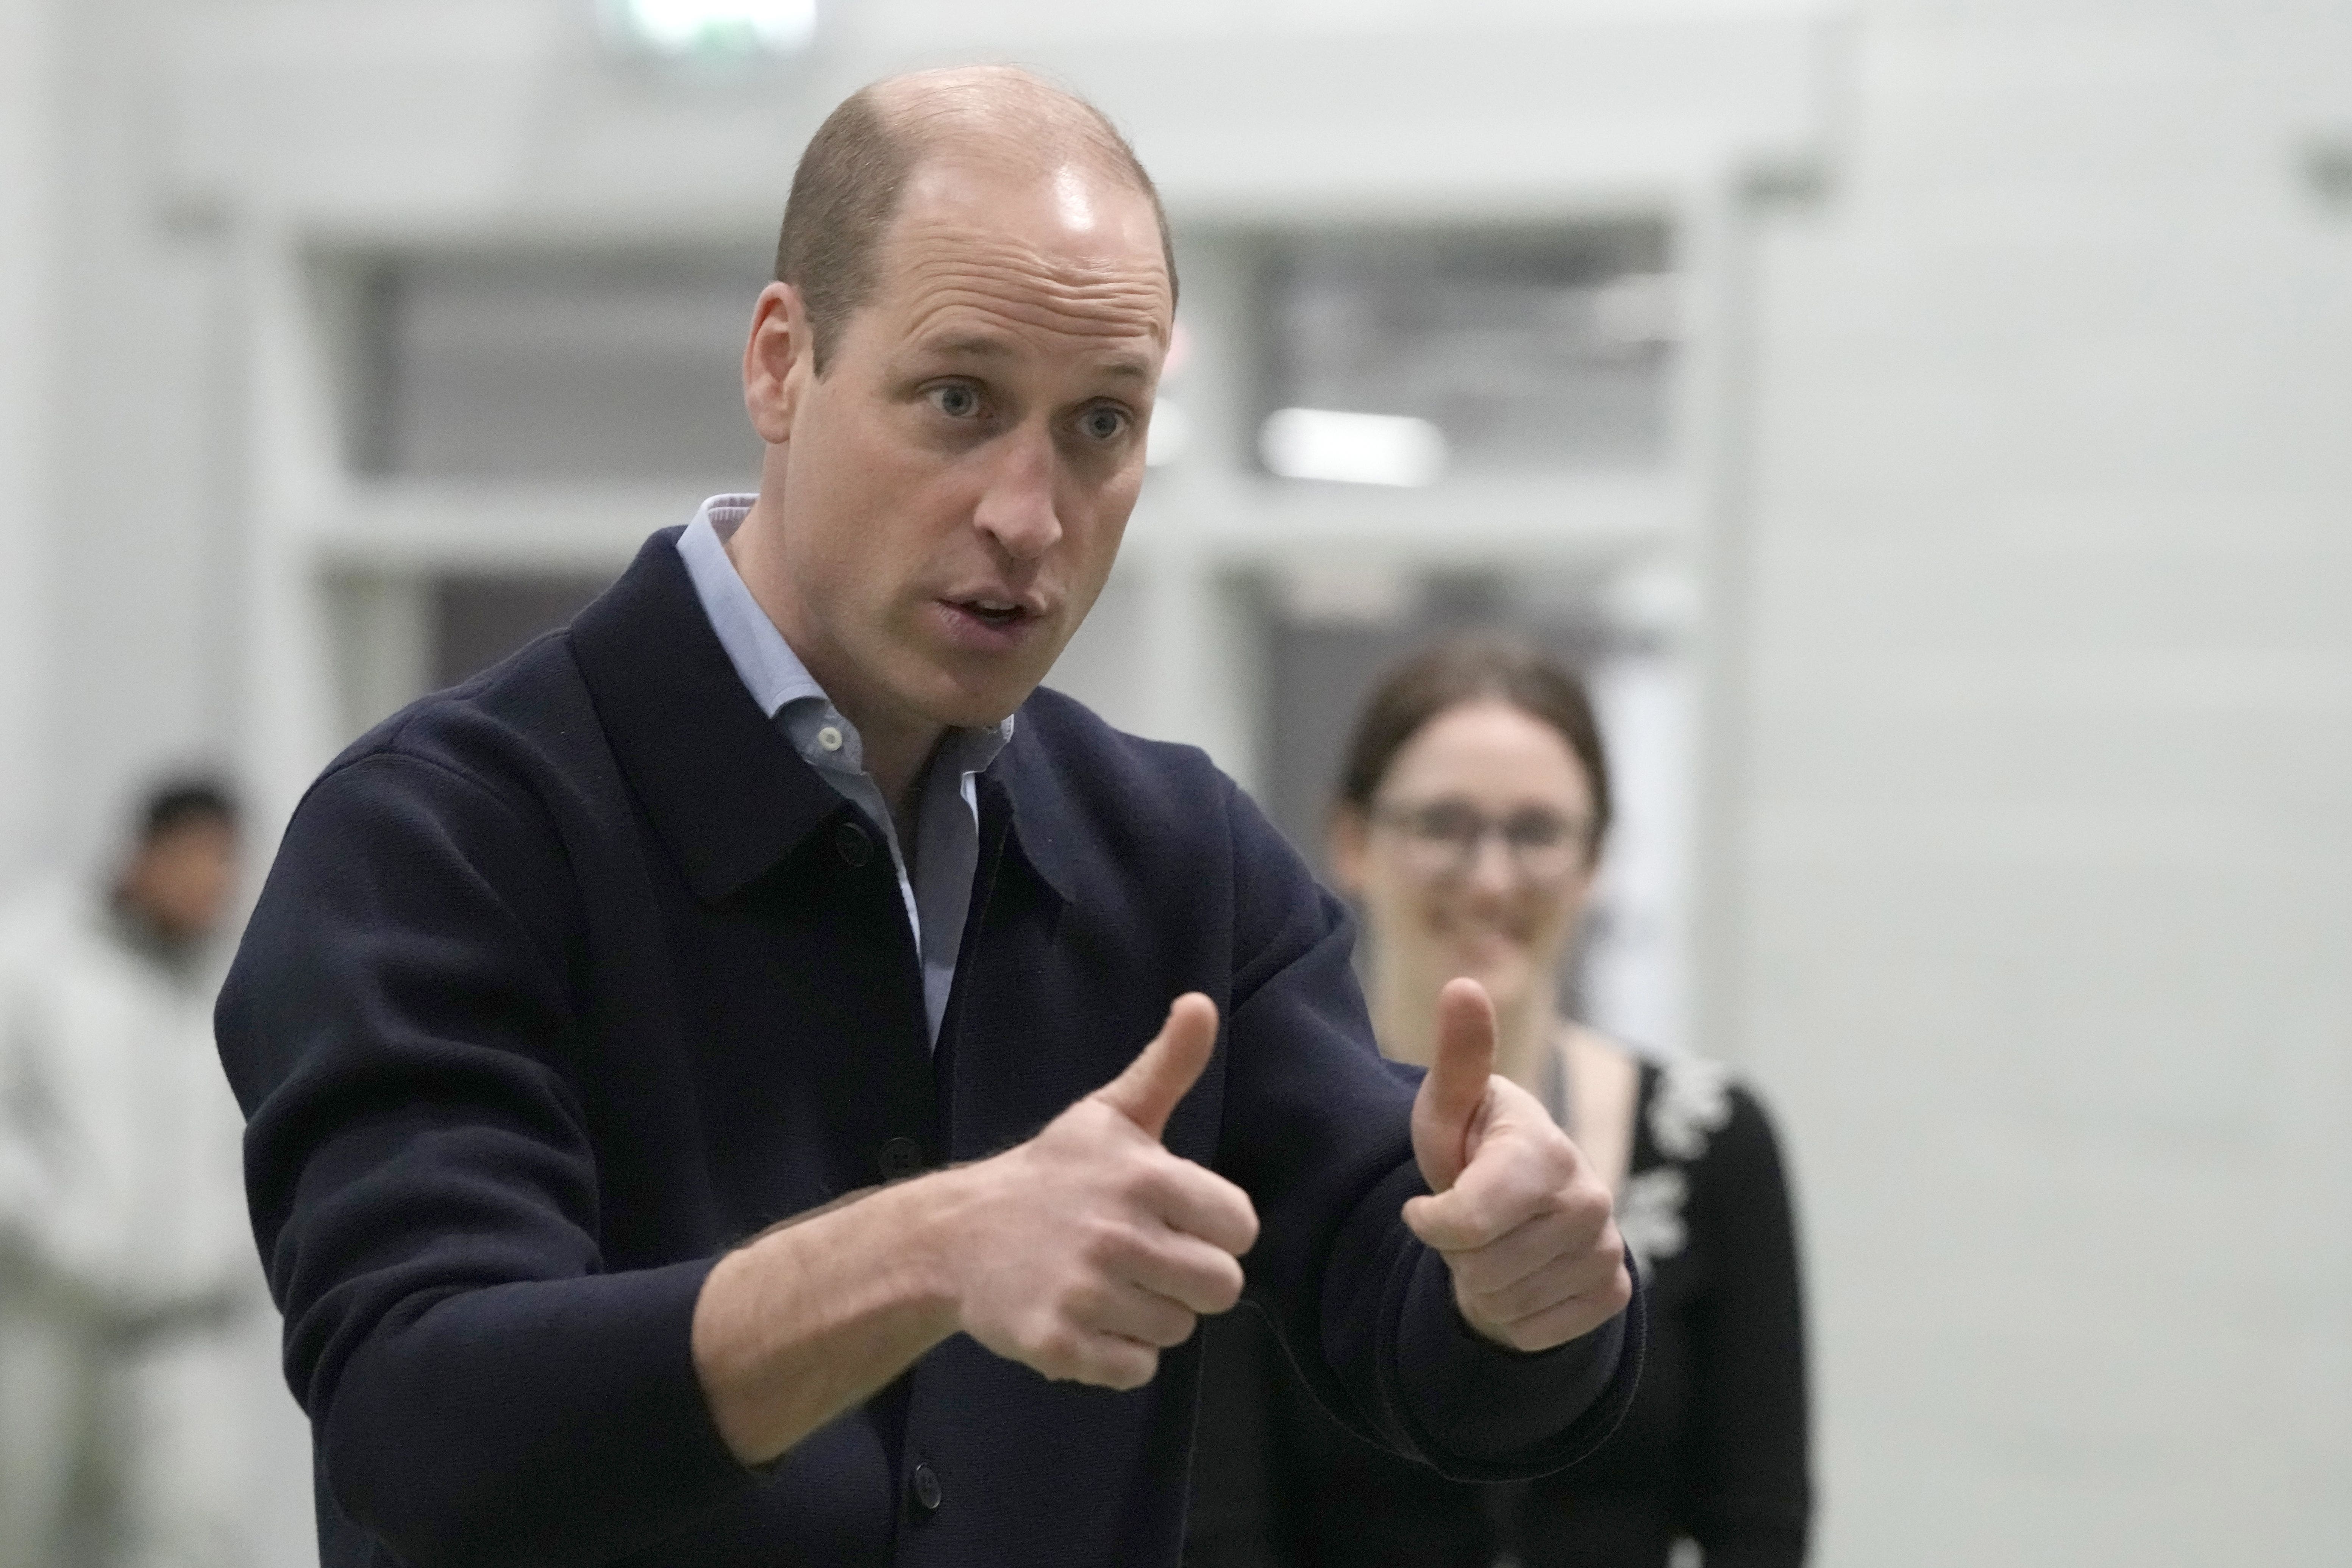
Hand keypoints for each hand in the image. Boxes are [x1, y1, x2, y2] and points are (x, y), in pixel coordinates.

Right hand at [942, 993, 1258, 1389]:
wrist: (956, 1235)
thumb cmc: (1052, 1174)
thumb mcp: (1111, 1114)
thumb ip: (1167, 1066)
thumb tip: (1201, 1003)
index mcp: (1142, 1177)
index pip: (1240, 1227)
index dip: (1217, 1229)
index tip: (1178, 1219)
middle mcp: (1116, 1234)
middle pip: (1222, 1288)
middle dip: (1191, 1279)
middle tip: (1146, 1259)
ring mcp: (1085, 1293)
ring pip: (1178, 1331)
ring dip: (1151, 1315)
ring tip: (1108, 1284)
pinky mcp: (1059, 1344)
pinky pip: (1136, 1371)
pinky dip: (1119, 1355)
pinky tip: (1088, 1320)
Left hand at [1404, 979, 1630, 1351]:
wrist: (1523, 1206)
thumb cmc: (1473, 1149)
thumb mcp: (1449, 1106)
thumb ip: (1459, 1055)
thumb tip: (1464, 984)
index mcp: (1545, 1152)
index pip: (1466, 1223)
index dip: (1430, 1224)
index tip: (1424, 1207)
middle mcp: (1589, 1201)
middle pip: (1482, 1268)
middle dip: (1459, 1254)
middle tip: (1472, 1222)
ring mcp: (1608, 1250)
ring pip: (1506, 1304)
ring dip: (1484, 1284)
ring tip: (1495, 1244)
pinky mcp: (1613, 1294)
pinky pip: (1534, 1331)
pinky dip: (1515, 1314)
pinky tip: (1522, 1274)